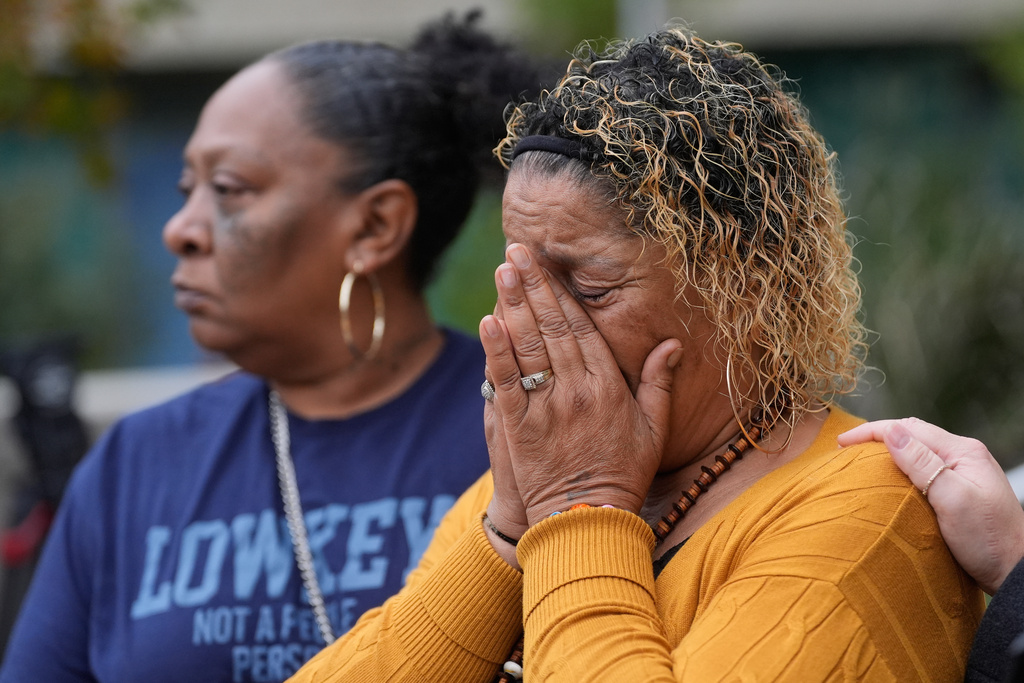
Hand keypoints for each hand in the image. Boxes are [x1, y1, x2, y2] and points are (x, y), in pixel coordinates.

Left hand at [481, 243, 681, 526]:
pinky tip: (487, 321)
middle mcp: (578, 390)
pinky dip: (496, 351)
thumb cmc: (623, 475)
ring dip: (512, 305)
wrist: (589, 522)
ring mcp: (548, 408)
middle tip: (515, 251)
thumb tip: (673, 343)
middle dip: (533, 285)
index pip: (581, 327)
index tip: (546, 264)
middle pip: (552, 327)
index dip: (561, 292)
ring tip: (501, 271)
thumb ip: (659, 384)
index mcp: (609, 386)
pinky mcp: (521, 427)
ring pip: (528, 346)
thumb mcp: (653, 430)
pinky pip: (507, 382)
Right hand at [839, 418, 1023, 593]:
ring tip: (862, 463)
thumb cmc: (988, 539)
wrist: (1016, 572)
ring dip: (889, 453)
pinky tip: (889, 481)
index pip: (909, 428)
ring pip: (917, 452)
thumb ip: (923, 464)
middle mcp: (964, 456)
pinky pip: (924, 469)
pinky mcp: (961, 491)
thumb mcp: (952, 500)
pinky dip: (901, 469)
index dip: (872, 431)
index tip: (842, 443)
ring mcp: (964, 473)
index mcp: (963, 451)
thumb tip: (891, 432)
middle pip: (913, 435)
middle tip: (847, 451)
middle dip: (878, 437)